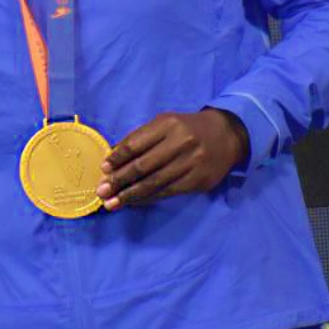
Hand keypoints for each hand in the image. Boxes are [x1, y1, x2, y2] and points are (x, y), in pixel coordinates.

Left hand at [95, 109, 248, 209]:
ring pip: (154, 183)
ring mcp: (191, 163)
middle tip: (102, 192)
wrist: (227, 136)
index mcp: (168, 125)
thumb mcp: (165, 124)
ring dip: (130, 195)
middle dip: (119, 181)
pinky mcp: (198, 181)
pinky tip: (134, 202)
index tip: (103, 170)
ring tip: (112, 203)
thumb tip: (113, 159)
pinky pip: (167, 192)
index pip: (135, 144)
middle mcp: (181, 143)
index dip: (117, 159)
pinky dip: (148, 199)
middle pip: (143, 166)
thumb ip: (141, 138)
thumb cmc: (187, 129)